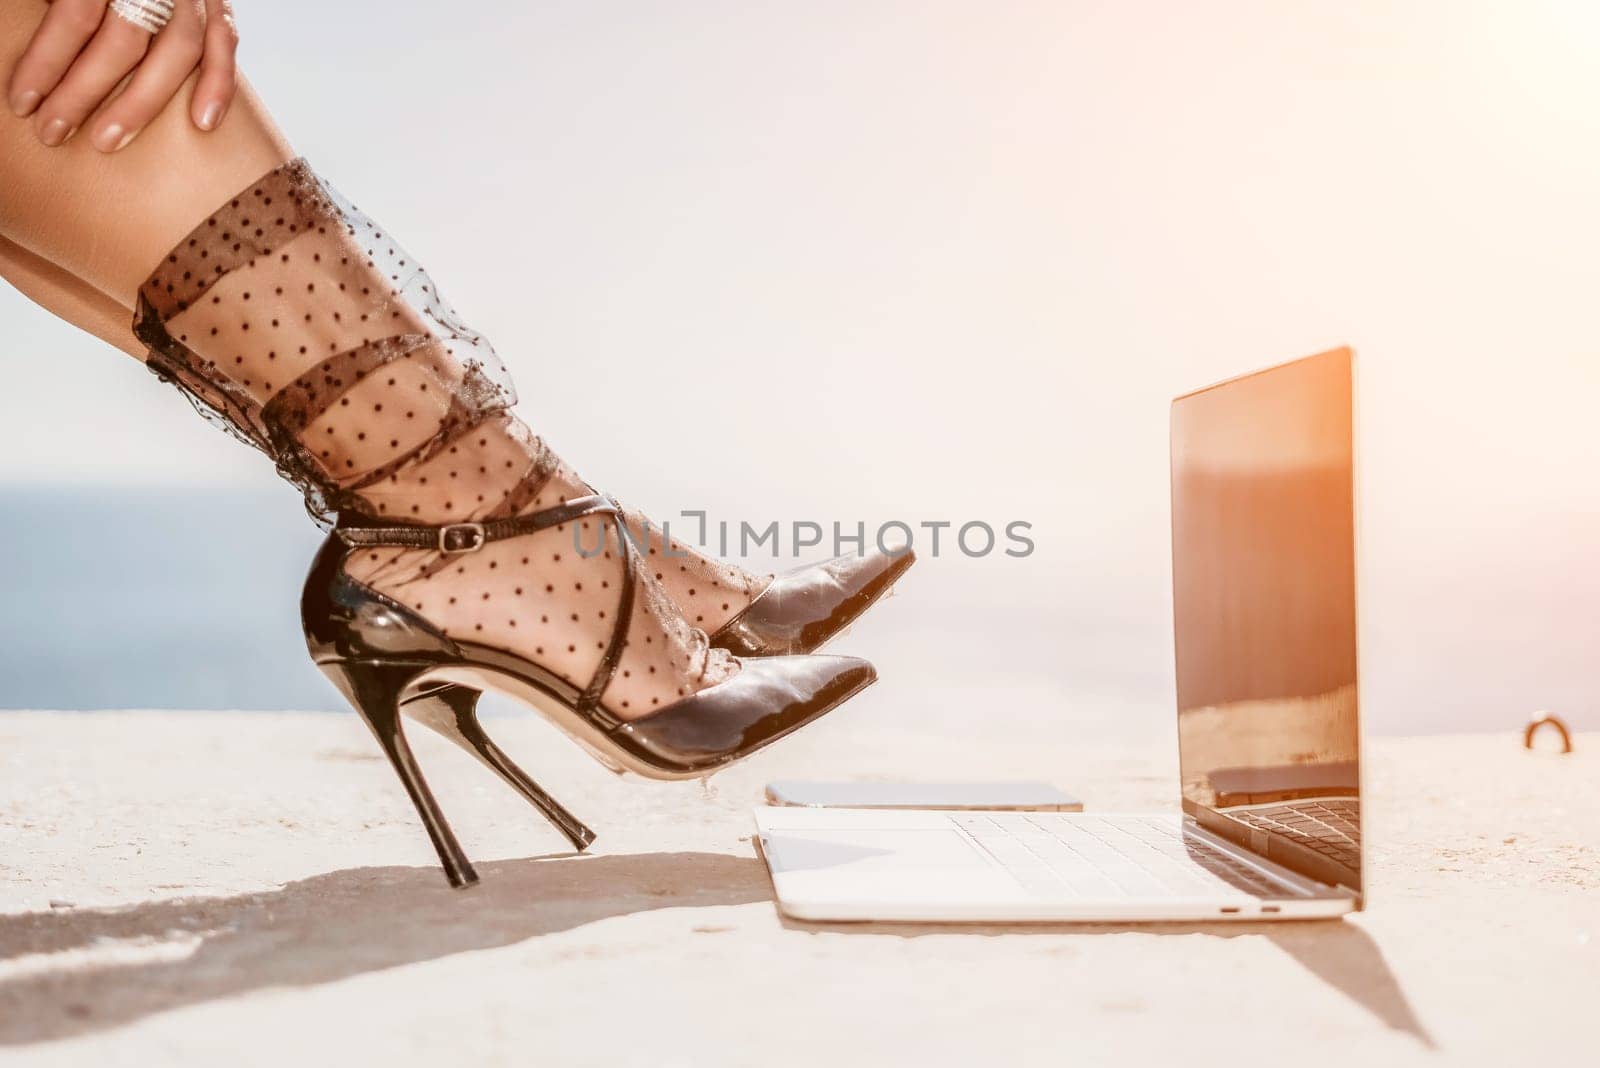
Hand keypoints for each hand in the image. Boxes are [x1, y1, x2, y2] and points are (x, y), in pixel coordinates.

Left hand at [6, 0, 238, 151]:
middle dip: (84, 92)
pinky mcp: (218, 2)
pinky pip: (226, 43)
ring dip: (141, 103)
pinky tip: (201, 124)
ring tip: (106, 141)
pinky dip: (218, 84)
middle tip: (53, 132)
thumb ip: (45, 1)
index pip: (76, 15)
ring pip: (178, 50)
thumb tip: (13, 35)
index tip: (23, 101)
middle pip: (125, 40)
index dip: (47, 61)